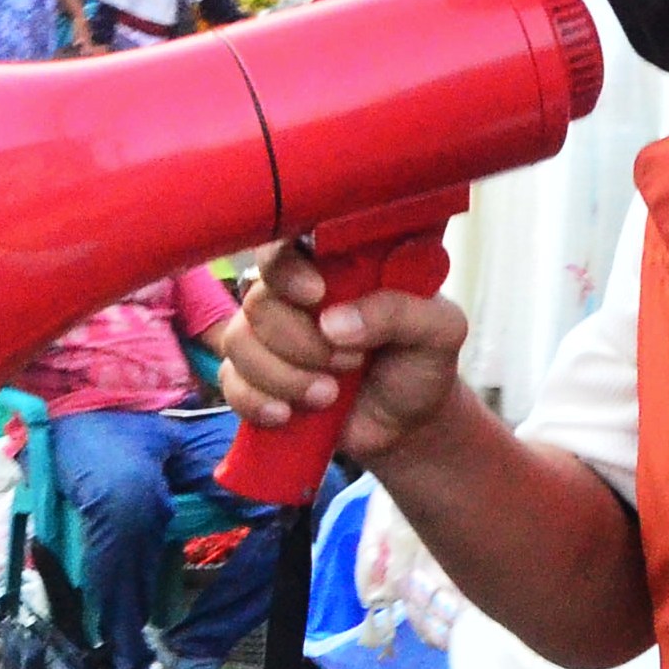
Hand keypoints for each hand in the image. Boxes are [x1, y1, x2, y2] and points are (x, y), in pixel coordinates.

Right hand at [217, 240, 469, 464]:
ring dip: (282, 375)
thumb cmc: (422, 364)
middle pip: (259, 301)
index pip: (286, 245)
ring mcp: (270, 339)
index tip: (316, 294)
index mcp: (335, 268)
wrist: (410, 424)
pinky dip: (256, 401)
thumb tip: (334, 323)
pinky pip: (231, 382)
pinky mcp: (257, 380)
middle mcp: (294, 297)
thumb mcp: (438, 331)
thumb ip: (398, 313)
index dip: (287, 268)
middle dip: (300, 342)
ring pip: (239, 342)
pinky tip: (288, 414)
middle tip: (349, 362)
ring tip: (328, 396)